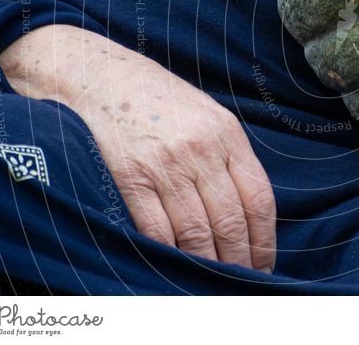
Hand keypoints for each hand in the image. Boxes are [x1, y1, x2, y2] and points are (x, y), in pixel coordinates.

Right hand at [0, 25, 275, 271]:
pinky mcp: (129, 177)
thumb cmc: (153, 97)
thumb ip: (227, 154)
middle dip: (238, 260)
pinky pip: (156, 229)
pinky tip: (175, 267)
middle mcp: (201, 150)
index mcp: (227, 133)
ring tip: (210, 283)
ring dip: (206, 265)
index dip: (264, 240)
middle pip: (230, 222)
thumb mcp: (204, 113)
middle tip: (239, 283)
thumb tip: (245, 210)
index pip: (258, 199)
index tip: (264, 263)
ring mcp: (165, 164)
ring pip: (196, 232)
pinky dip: (168, 254)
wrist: (94, 74)